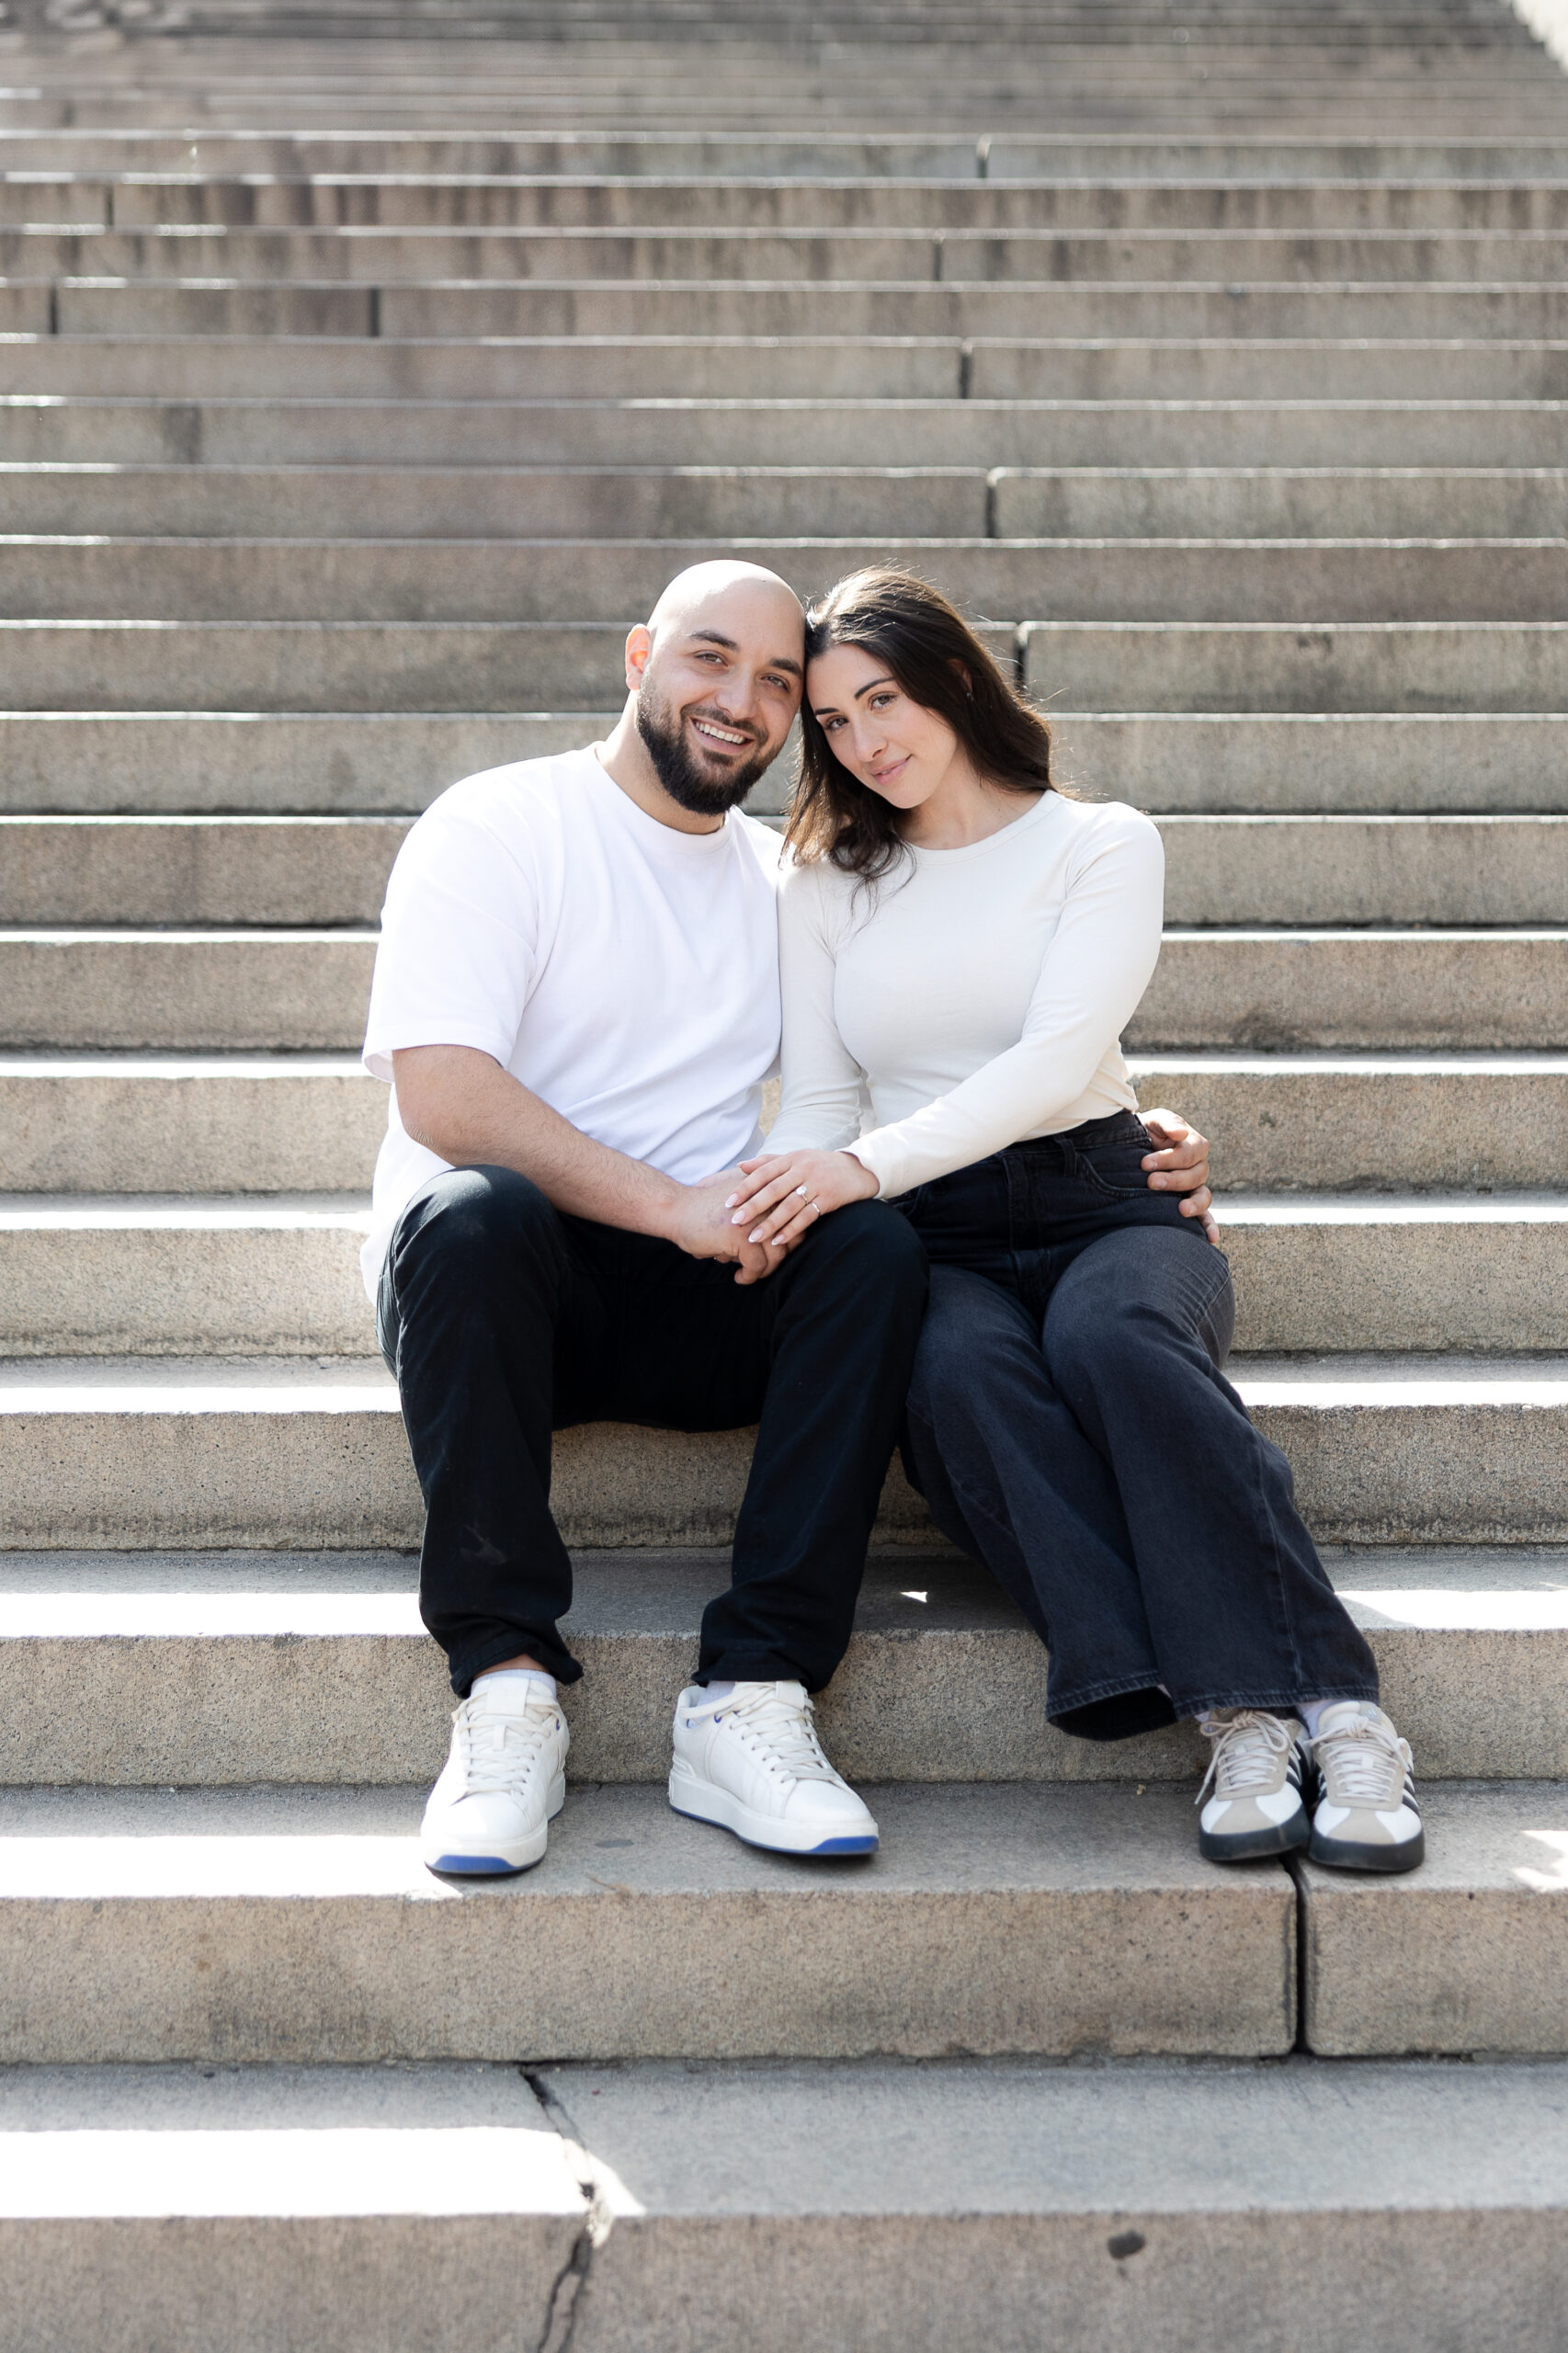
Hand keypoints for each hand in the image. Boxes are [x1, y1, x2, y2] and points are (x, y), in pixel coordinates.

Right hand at [665, 1170, 788, 1284]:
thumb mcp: (738, 1202)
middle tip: (763, 1267)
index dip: (787, 1239)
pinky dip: (749, 1276)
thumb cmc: (706, 1209)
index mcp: (767, 1191)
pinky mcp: (742, 1237)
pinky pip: (757, 1266)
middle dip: (778, 1257)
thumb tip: (781, 1243)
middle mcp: (766, 1202)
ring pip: (776, 1255)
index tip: (771, 1251)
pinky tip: (739, 1277)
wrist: (676, 1209)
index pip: (794, 1218)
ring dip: (764, 1270)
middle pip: (790, 1237)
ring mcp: (755, 1219)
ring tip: (750, 1274)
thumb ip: (760, 1213)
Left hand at [725, 1147, 879, 1250]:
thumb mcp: (796, 1158)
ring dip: (770, 1223)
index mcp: (792, 1158)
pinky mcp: (830, 1198)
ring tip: (753, 1238)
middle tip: (735, 1221)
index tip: (729, 1202)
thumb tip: (740, 1166)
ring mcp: (817, 1184)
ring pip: (789, 1206)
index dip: (746, 1187)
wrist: (859, 1169)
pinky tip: (779, 1240)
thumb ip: (768, 1162)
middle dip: (753, 1207)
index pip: (764, 1172)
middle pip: (774, 1190)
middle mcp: (803, 1169)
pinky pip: (808, 1216)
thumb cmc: (821, 1165)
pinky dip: (792, 1229)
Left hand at [1141, 1109, 1219, 1244]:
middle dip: (1173, 1180)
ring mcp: (1195, 1186)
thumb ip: (1168, 1123)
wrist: (1130, 1149)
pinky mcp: (1188, 1202)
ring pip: (1203, 1196)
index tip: (1144, 1164)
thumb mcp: (1154, 1120)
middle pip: (1196, 1176)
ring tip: (1180, 1210)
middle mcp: (1198, 1166)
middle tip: (1150, 1182)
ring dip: (1193, 1204)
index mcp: (1193, 1144)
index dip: (1169, 1159)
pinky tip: (1211, 1239)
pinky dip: (1209, 1227)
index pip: (1190, 1153)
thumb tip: (1181, 1132)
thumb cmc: (1145, 1132)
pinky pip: (1205, 1216)